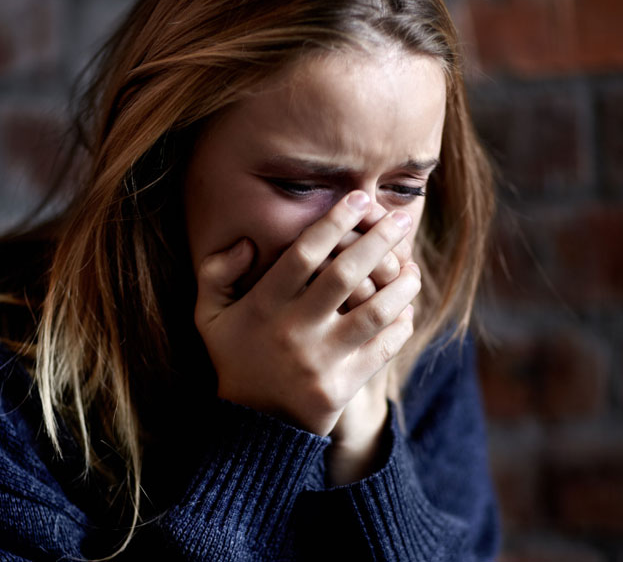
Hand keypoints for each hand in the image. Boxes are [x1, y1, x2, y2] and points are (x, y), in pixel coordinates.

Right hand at [193, 191, 420, 435]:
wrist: (254, 426)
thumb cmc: (236, 357)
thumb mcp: (209, 315)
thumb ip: (215, 273)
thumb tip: (247, 241)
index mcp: (263, 306)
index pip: (303, 254)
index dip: (334, 221)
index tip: (359, 196)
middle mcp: (294, 330)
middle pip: (346, 275)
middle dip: (379, 240)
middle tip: (400, 218)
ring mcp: (322, 360)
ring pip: (375, 312)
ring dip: (401, 285)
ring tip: (412, 267)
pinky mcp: (344, 386)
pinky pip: (383, 348)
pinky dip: (402, 325)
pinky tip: (407, 307)